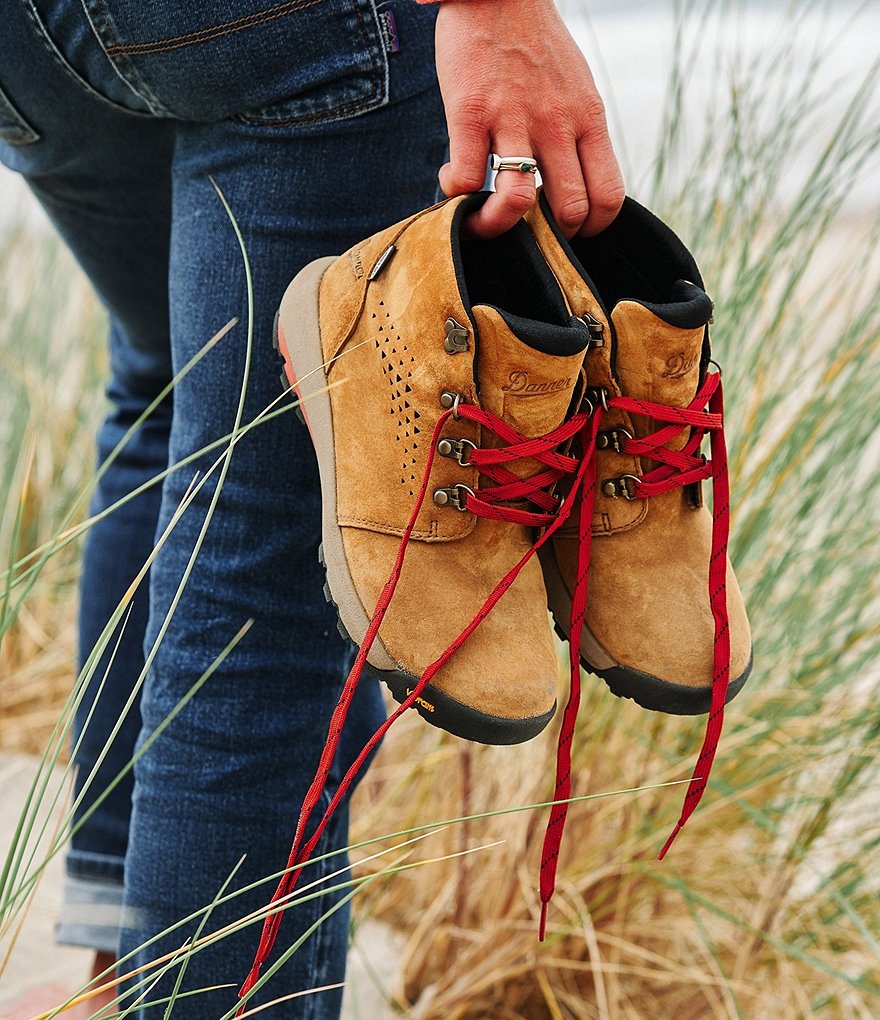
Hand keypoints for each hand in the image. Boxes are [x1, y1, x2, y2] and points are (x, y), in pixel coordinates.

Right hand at [434, 0, 624, 238]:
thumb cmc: (534, 43)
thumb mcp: (576, 86)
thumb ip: (576, 134)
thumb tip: (572, 182)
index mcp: (587, 120)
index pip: (608, 196)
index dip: (590, 228)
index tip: (566, 228)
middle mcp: (557, 124)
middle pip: (569, 210)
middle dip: (547, 238)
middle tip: (525, 231)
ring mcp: (514, 119)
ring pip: (518, 202)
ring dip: (498, 226)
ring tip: (483, 218)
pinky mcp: (471, 113)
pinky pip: (466, 178)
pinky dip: (457, 194)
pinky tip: (453, 181)